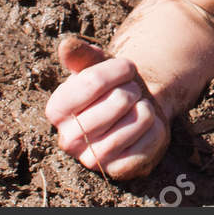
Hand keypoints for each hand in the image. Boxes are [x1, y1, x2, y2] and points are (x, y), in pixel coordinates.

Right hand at [45, 35, 169, 179]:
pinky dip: (156, 127)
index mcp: (57, 110)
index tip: (125, 68)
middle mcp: (68, 138)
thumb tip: (67, 45)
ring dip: (145, 107)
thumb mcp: (100, 65)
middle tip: (128, 94)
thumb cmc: (115, 86)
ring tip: (134, 110)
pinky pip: (151, 138)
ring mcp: (92, 158)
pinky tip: (143, 129)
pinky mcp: (118, 169)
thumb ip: (83, 56)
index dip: (118, 69)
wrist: (137, 111)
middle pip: (119, 100)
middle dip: (133, 90)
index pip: (92, 81)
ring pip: (138, 118)